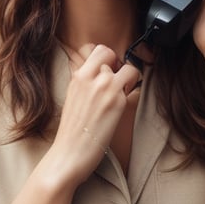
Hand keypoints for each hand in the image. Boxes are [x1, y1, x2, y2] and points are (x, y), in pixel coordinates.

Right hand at [49, 44, 140, 184]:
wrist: (69, 153)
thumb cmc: (70, 131)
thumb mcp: (72, 98)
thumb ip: (84, 83)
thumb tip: (99, 74)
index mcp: (77, 76)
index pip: (97, 49)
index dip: (107, 58)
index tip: (108, 70)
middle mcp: (90, 77)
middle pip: (112, 55)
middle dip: (118, 67)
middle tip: (118, 83)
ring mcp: (105, 87)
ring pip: (129, 69)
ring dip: (130, 81)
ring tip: (123, 95)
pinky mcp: (118, 101)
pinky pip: (135, 87)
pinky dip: (134, 94)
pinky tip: (125, 107)